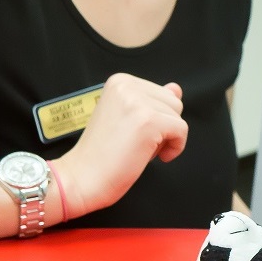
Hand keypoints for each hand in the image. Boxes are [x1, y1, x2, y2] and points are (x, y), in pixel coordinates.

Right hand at [53, 73, 187, 218]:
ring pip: (178, 116)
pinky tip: (150, 157)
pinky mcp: (148, 120)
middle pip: (173, 102)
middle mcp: (127, 85)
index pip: (162, 94)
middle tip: (134, 142)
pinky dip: (175, 148)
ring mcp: (138, 102)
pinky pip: (181, 130)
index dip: (155, 119)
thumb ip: (152, 101)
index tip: (132, 133)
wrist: (80, 178)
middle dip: (162, 126)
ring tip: (137, 148)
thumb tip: (176, 88)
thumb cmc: (101, 154)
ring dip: (165, 138)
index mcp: (120, 81)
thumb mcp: (128, 118)